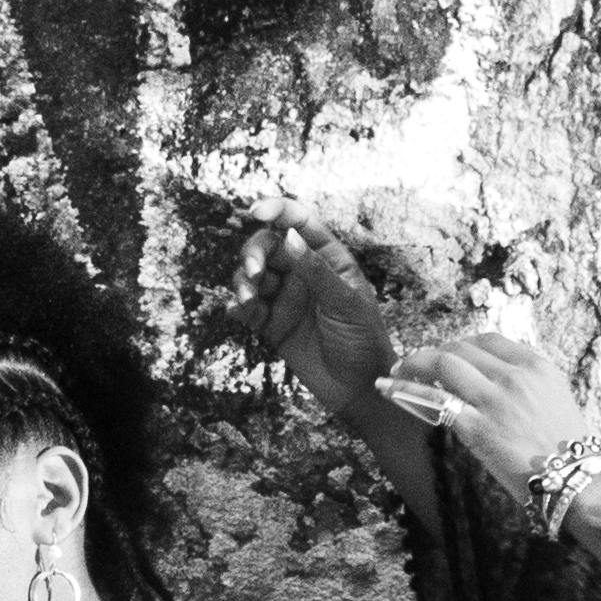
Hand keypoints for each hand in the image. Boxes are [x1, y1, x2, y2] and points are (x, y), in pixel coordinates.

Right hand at [252, 218, 401, 413]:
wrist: (357, 389)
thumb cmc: (363, 341)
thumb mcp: (346, 302)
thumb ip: (316, 270)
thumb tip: (290, 238)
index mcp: (328, 259)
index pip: (300, 223)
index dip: (278, 210)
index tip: (256, 211)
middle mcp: (303, 273)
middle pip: (268, 246)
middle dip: (254, 253)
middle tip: (255, 273)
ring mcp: (286, 298)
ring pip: (253, 275)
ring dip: (243, 280)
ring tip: (248, 298)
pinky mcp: (272, 324)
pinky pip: (248, 308)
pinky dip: (238, 305)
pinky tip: (237, 310)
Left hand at [389, 330, 600, 498]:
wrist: (577, 479)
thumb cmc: (568, 447)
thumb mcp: (555, 398)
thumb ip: (525, 382)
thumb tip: (491, 379)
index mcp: (536, 366)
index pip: (488, 340)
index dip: (461, 344)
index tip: (448, 354)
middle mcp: (514, 376)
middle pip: (461, 348)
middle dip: (433, 353)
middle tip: (415, 364)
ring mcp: (494, 401)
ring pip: (443, 364)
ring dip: (414, 363)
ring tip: (396, 372)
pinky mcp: (477, 428)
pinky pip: (433, 400)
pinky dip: (405, 389)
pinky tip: (388, 388)